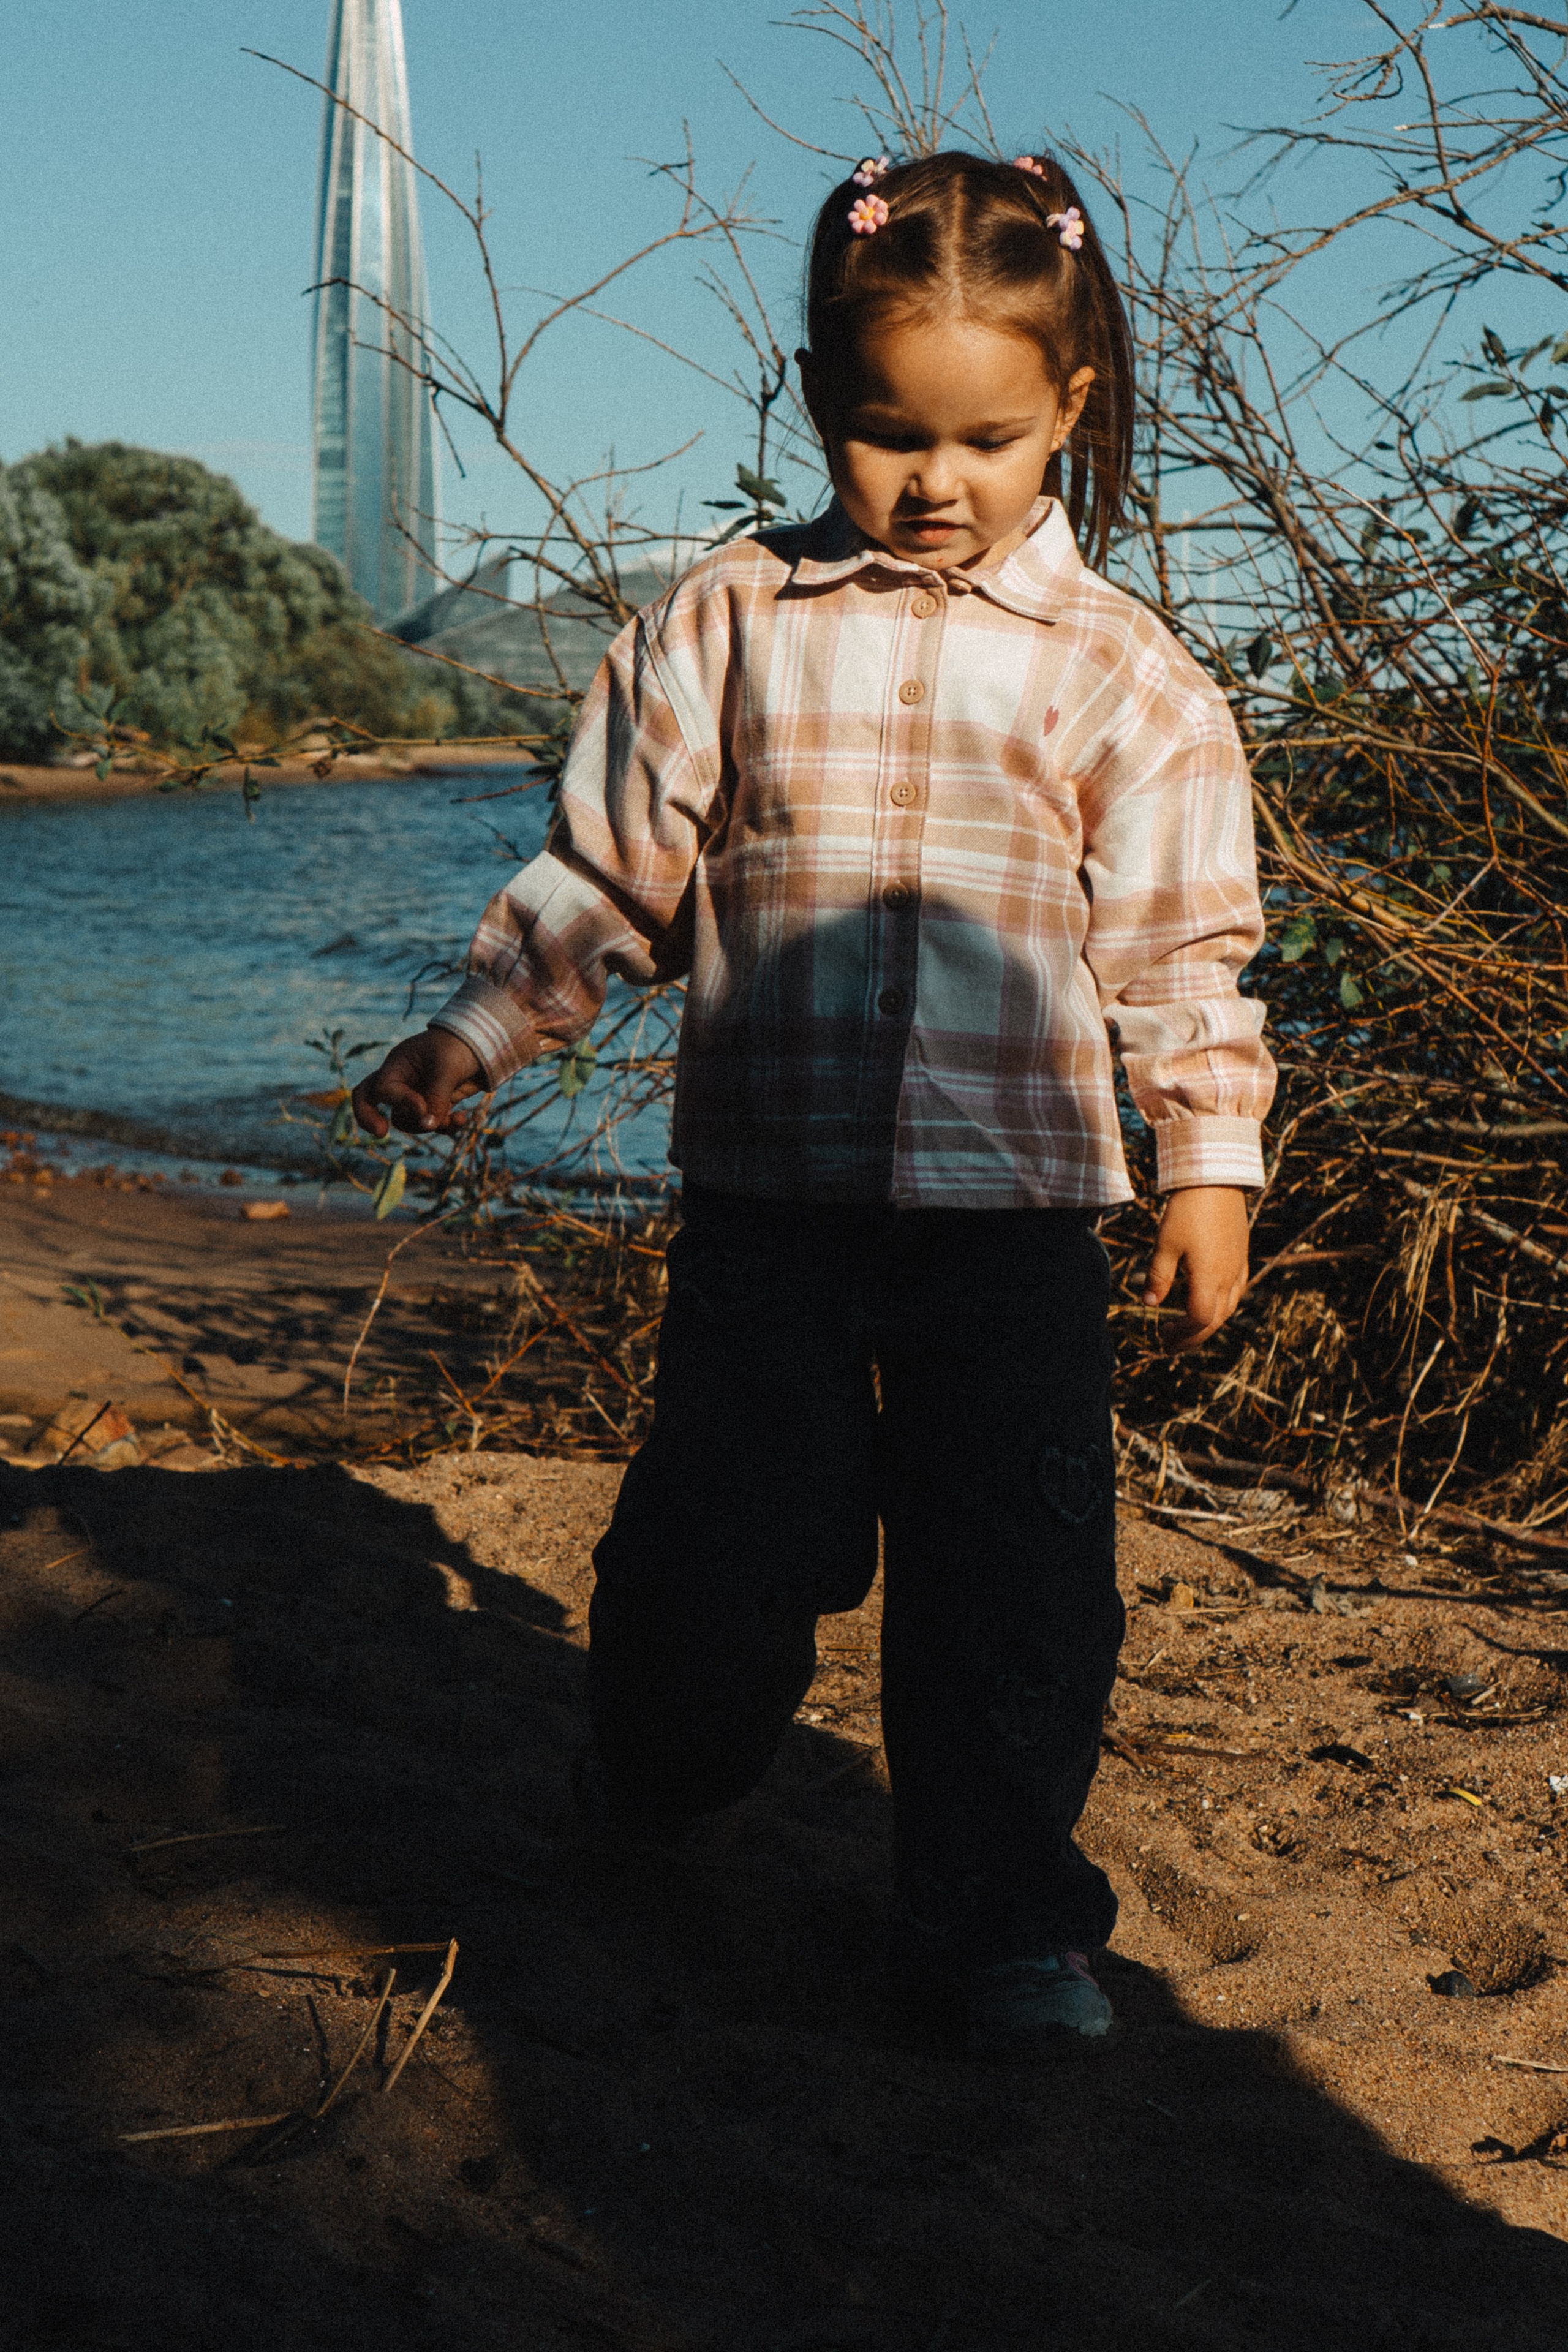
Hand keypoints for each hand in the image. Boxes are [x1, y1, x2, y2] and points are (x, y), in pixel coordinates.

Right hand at [351, 1029, 485, 1138]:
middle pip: (368, 1100)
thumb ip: (437, 1097)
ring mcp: (415, 1095)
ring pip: (407, 1121)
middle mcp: (401, 1081)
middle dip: (367, 1117)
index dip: (399, 1102)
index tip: (422, 1107)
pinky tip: (462, 1118)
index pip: (383, 1089)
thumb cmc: (458, 1045)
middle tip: (380, 1132)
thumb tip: (428, 1126)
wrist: (480, 1045)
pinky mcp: (433, 1106)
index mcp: (398, 1065)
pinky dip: (446, 1126)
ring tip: (457, 1118)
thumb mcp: (448, 1067)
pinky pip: (431, 1124)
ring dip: (430, 1125)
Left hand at [1142, 1185, 1249, 1350]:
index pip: (1199, 1320)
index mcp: (1210, 1278)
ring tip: (1186, 1328)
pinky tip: (1208, 1302)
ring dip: (1207, 1324)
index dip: (1182, 1335)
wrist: (1216, 1181)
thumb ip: (1159, 1277)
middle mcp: (1229, 1277)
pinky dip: (1221, 1306)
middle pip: (1215, 1320)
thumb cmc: (1187, 1211)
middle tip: (1170, 1343)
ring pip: (1228, 1308)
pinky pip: (1236, 1292)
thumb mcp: (1165, 1244)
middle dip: (1192, 1337)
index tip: (1162, 1337)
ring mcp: (1239, 1267)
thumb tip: (1150, 1304)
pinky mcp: (1242, 1257)